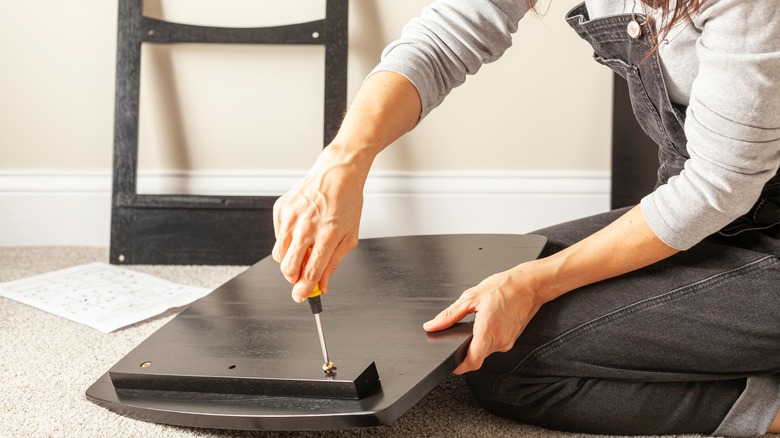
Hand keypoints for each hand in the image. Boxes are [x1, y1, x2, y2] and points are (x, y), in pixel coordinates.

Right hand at [272, 145, 368, 301]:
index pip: (309, 273)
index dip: (304, 291)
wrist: (336, 173)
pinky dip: (286, 240)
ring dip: (289, 260)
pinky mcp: (281, 209)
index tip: (301, 296)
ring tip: (304, 249)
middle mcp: (306, 227)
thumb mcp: (349, 237)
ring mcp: (291, 218)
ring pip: (279, 255)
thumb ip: (333, 263)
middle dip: (293, 279)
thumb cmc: (346, 202)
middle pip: (288, 269)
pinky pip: (277, 237)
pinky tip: (300, 229)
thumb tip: (322, 285)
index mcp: (327, 235)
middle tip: (301, 276)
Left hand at [423, 266, 543, 373]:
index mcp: (488, 330)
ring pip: (486, 351)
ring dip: (477, 343)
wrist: (530, 285)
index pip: (472, 362)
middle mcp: (499, 340)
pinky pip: (495, 345)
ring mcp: (508, 341)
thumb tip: (432, 325)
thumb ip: (449, 315)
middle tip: (458, 338)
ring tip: (475, 325)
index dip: (458, 367)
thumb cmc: (505, 287)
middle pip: (477, 357)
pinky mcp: (512, 339)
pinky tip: (487, 323)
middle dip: (465, 352)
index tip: (450, 365)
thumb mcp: (471, 297)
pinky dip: (487, 338)